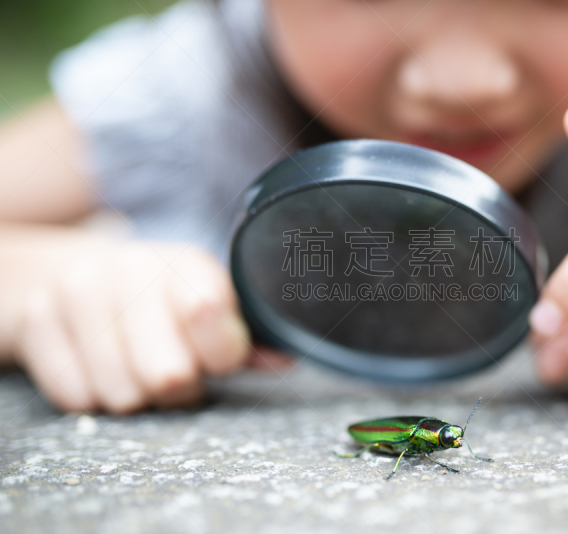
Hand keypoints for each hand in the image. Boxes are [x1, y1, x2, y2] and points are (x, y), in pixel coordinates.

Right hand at [13, 241, 253, 412]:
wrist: (63, 277)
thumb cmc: (152, 303)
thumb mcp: (204, 308)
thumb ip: (245, 340)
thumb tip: (285, 358)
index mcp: (189, 264)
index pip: (211, 316)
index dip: (219, 356)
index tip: (217, 359)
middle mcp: (134, 267)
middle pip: (170, 377)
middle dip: (176, 386)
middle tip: (170, 366)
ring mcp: (80, 289)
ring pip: (123, 395)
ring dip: (132, 393)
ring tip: (131, 363)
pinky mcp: (36, 318)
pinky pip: (77, 397)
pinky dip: (90, 394)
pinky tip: (93, 364)